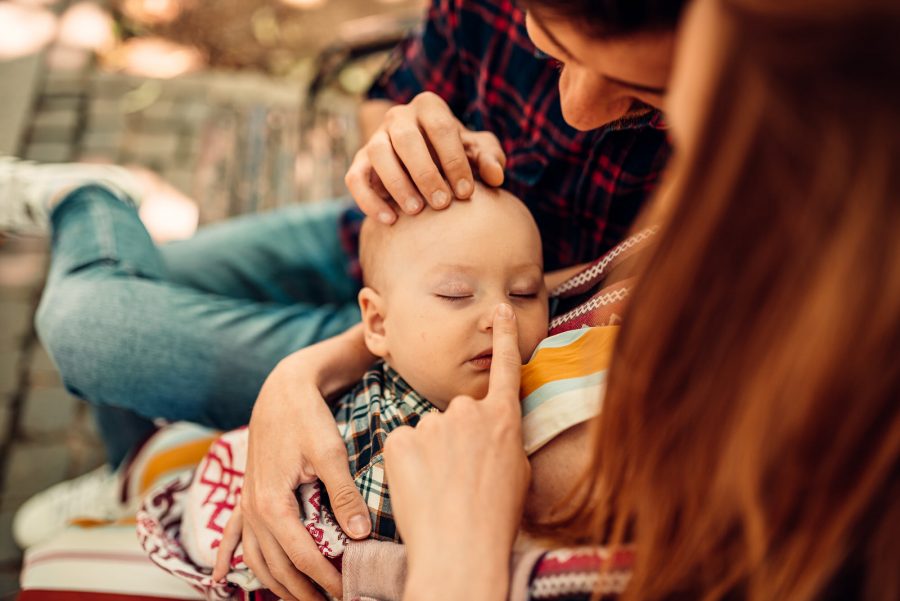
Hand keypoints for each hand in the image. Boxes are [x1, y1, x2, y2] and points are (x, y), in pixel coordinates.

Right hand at [223, 329, 374, 599]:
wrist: (283, 389)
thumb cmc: (307, 418)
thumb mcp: (330, 453)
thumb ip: (343, 494)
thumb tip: (359, 535)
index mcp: (272, 504)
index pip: (302, 555)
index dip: (326, 578)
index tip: (349, 591)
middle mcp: (254, 509)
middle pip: (277, 565)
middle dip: (303, 590)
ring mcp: (247, 504)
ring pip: (257, 558)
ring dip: (276, 584)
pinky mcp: (248, 495)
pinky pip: (235, 535)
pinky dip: (228, 558)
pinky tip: (221, 579)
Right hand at [345, 91, 505, 222]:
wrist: (426, 160)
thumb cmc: (455, 153)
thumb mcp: (477, 151)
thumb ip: (489, 158)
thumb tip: (496, 176)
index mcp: (429, 107)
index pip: (440, 128)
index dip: (454, 160)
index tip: (466, 192)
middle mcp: (398, 117)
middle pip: (406, 139)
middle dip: (425, 173)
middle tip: (442, 203)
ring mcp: (375, 139)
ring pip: (378, 155)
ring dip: (396, 184)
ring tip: (416, 211)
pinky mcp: (359, 163)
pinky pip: (355, 179)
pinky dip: (368, 201)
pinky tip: (390, 221)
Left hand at [383, 303, 529, 600]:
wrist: (459, 547)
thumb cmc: (495, 519)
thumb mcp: (517, 474)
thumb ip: (503, 441)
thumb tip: (493, 432)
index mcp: (502, 421)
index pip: (505, 368)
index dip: (504, 336)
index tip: (502, 309)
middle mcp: (469, 412)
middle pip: (455, 414)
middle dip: (453, 438)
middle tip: (458, 477)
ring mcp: (433, 423)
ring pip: (426, 431)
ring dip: (429, 454)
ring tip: (438, 490)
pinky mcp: (401, 438)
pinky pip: (402, 445)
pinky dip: (406, 464)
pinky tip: (417, 488)